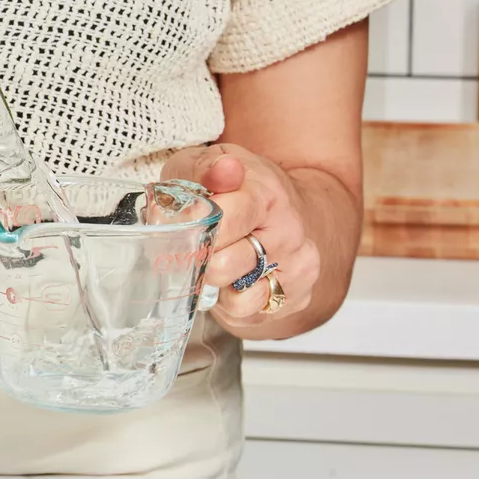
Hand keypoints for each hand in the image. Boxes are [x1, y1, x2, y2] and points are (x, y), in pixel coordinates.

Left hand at [161, 143, 321, 334]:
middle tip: (196, 247)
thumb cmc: (237, 187)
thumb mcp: (209, 163)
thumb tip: (222, 171)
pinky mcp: (296, 296)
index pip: (222, 223)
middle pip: (222, 266)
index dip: (192, 230)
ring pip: (239, 298)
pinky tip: (232, 280)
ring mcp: (296, 267)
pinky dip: (230, 304)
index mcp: (266, 196)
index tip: (181, 228)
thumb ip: (205, 168)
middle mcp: (288, 233)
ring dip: (216, 287)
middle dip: (199, 260)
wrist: (288, 204)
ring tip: (216, 262)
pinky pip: (248, 315)